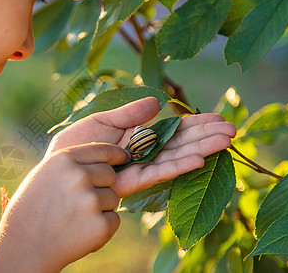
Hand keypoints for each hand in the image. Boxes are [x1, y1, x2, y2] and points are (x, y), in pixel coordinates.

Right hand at [0, 143, 128, 271]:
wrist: (24, 245)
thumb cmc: (33, 207)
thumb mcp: (46, 173)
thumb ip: (73, 163)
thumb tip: (106, 158)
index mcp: (65, 159)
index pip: (103, 150)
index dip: (115, 155)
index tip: (123, 158)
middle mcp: (79, 176)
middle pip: (110, 174)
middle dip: (102, 186)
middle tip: (80, 201)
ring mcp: (90, 201)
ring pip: (113, 198)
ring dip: (101, 208)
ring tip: (74, 218)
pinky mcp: (100, 225)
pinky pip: (114, 220)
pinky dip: (102, 227)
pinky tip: (80, 231)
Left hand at [47, 97, 236, 196]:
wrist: (54, 169)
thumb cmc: (73, 145)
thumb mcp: (101, 121)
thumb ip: (129, 114)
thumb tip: (158, 103)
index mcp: (137, 137)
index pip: (172, 130)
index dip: (195, 124)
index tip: (219, 118)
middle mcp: (142, 154)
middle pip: (180, 143)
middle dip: (205, 136)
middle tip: (233, 129)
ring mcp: (138, 169)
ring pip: (174, 157)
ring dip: (200, 149)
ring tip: (226, 140)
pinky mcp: (130, 184)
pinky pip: (158, 173)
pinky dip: (178, 166)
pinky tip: (199, 158)